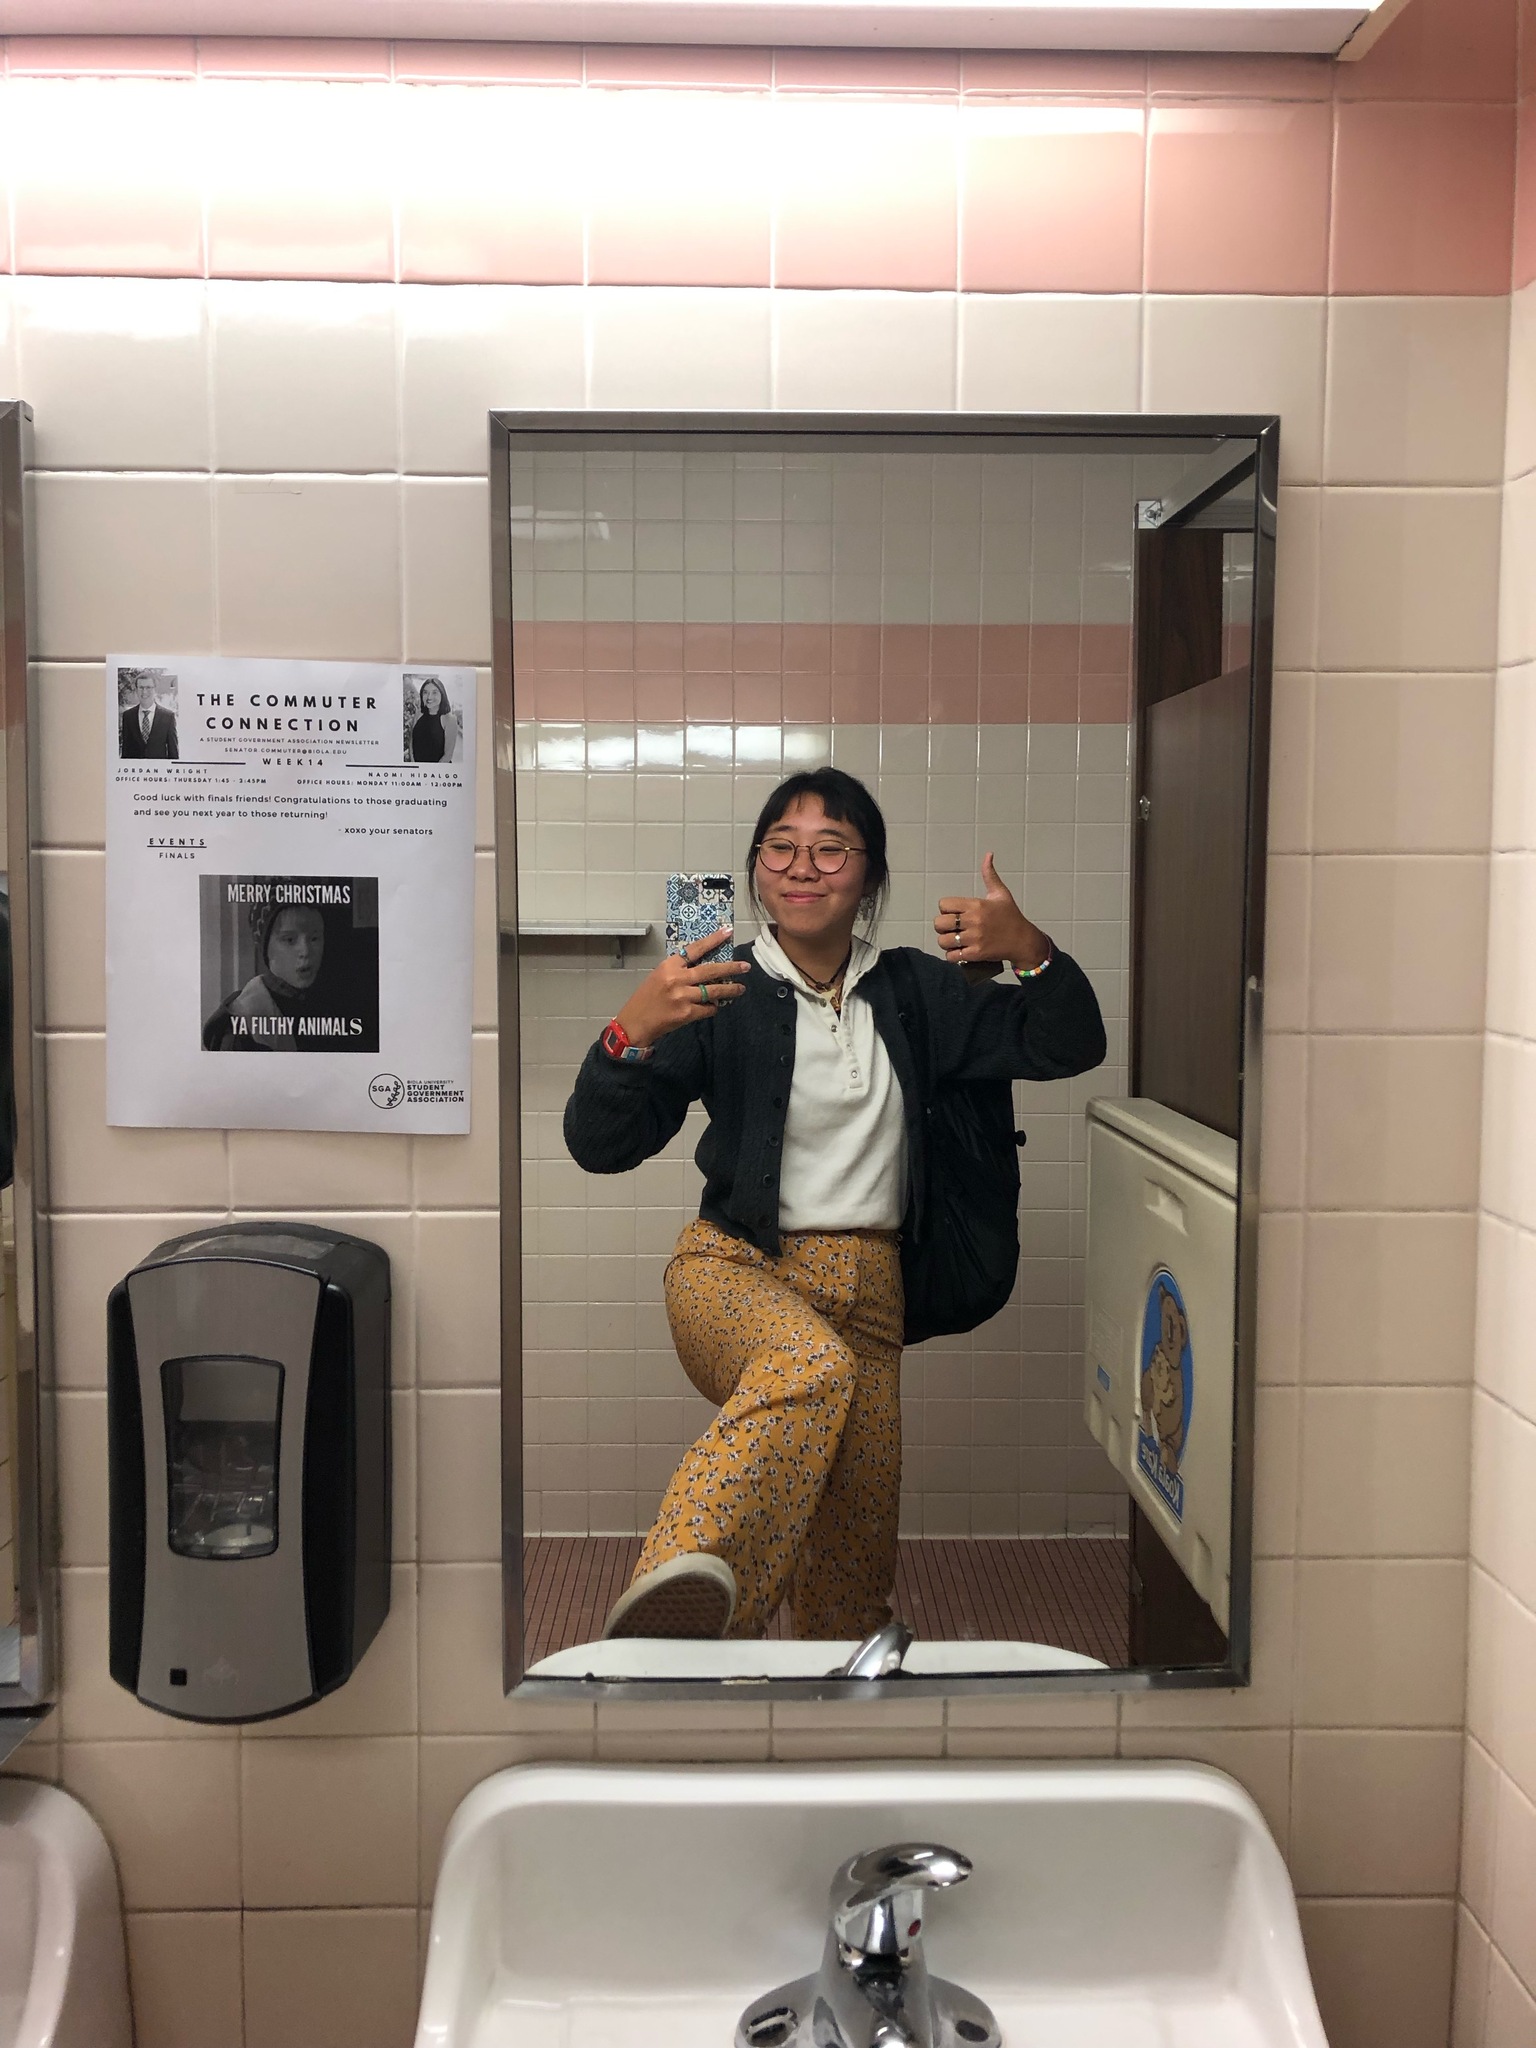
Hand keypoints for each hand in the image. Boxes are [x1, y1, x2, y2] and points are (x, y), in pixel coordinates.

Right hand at [614, 928, 750, 1048]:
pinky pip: (708, 1009)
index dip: (713, 940)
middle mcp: (677, 979)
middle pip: (711, 970)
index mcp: (669, 966)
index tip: (727, 932)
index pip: (695, 949)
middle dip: (731, 968)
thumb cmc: (647, 998)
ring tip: (740, 988)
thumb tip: (705, 968)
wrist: (635, 1022)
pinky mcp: (687, 1013)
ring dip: (730, 989)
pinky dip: (713, 1007)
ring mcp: (683, 997)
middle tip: (745, 966)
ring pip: (714, 991)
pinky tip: (714, 1006)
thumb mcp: (659, 976)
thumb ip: (679, 970)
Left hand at [935, 855, 1049, 971]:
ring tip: (954, 940)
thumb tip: (988, 855)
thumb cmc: (1011, 917)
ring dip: (946, 941)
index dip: (946, 909)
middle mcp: (974, 921)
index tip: (954, 913)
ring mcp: (974, 939)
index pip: (944, 904)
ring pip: (943, 941)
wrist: (1023, 941)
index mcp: (976, 905)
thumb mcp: (1001, 894)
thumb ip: (990, 875)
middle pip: (939, 923)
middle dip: (942, 926)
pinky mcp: (976, 954)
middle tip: (951, 928)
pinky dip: (952, 955)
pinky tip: (958, 951)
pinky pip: (952, 956)